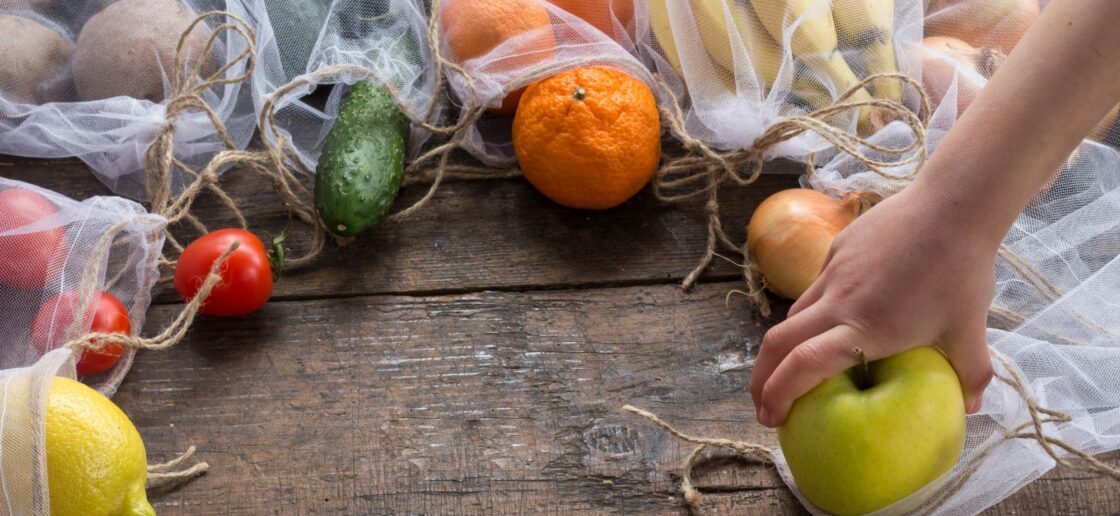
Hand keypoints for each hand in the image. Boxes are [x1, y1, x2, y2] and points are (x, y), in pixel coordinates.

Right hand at [748, 186, 996, 427]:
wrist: (953, 205)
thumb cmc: (962, 270)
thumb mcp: (970, 331)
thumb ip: (970, 373)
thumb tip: (971, 407)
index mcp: (866, 328)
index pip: (804, 365)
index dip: (778, 394)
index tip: (771, 418)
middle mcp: (838, 302)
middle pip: (777, 343)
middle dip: (760, 379)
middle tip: (763, 405)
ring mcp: (832, 273)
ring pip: (793, 315)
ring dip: (783, 347)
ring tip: (791, 366)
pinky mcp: (836, 250)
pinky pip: (815, 289)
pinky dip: (813, 312)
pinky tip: (833, 316)